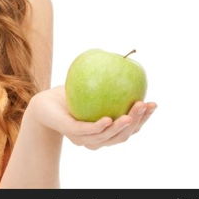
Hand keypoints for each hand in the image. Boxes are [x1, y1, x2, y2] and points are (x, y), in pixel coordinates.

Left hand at [29, 85, 156, 149]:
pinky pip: (87, 131)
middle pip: (122, 135)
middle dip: (137, 122)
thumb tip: (128, 59)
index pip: (130, 129)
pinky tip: (108, 119)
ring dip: (121, 127)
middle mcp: (98, 139)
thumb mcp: (93, 86)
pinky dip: (99, 127)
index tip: (153, 103)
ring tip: (130, 115)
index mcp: (107, 131)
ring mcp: (84, 138)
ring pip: (107, 137)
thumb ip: (109, 81)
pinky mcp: (70, 132)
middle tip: (143, 106)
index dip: (144, 119)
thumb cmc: (72, 94)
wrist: (45, 102)